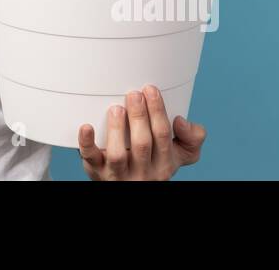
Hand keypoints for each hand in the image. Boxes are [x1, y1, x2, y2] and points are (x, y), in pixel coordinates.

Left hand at [78, 84, 206, 180]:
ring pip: (118, 155)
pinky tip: (86, 127)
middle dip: (139, 117)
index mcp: (164, 163)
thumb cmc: (153, 163)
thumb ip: (192, 138)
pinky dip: (87, 143)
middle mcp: (143, 171)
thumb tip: (182, 120)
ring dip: (117, 130)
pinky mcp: (97, 172)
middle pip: (142, 144)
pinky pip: (91, 158)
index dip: (157, 111)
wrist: (130, 187)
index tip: (150, 89)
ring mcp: (119, 173)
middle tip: (134, 94)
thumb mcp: (179, 155)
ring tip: (116, 108)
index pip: (163, 136)